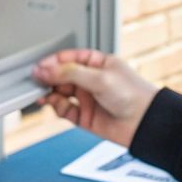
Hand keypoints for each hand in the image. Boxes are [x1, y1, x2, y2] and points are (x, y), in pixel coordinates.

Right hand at [31, 48, 160, 147]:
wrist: (145, 123)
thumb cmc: (133, 95)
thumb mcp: (99, 77)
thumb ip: (69, 72)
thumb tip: (45, 69)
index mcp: (98, 63)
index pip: (69, 58)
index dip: (53, 61)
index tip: (39, 66)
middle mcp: (91, 80)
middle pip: (61, 75)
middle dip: (48, 77)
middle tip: (36, 79)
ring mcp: (87, 98)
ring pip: (60, 93)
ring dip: (49, 92)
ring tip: (42, 93)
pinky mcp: (84, 116)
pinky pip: (64, 109)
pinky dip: (55, 106)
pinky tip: (52, 103)